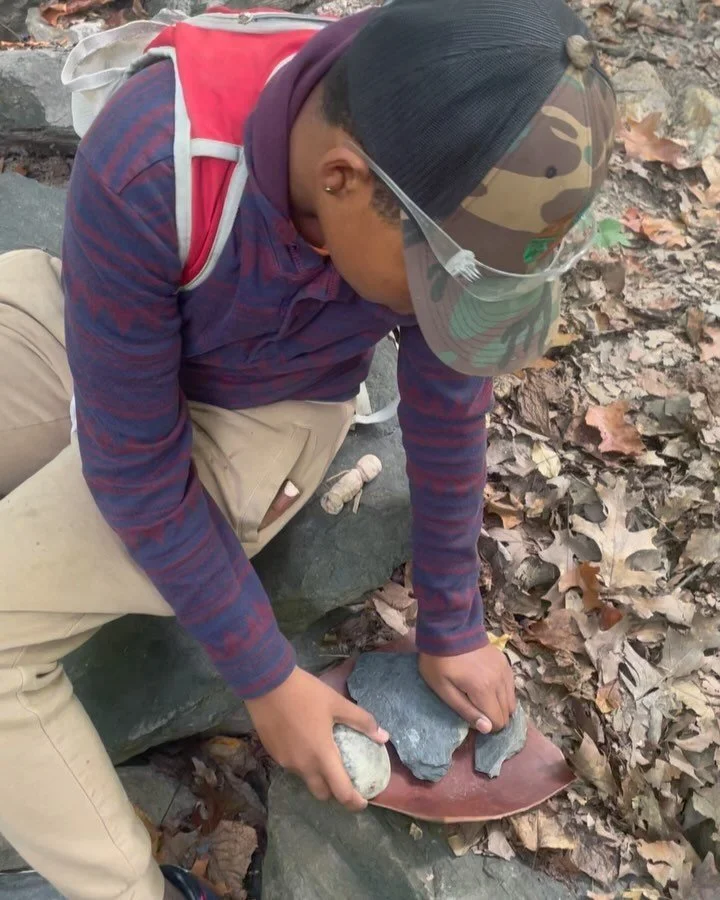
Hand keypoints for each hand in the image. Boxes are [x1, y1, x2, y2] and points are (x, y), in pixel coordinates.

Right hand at [246, 667, 387, 810]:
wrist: (267, 683)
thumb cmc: (306, 693)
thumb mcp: (337, 703)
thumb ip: (362, 721)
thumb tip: (384, 737)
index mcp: (322, 756)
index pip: (341, 792)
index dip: (354, 802)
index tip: (363, 801)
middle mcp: (303, 766)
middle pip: (322, 793)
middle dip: (335, 792)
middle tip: (344, 779)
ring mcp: (285, 761)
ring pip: (305, 778)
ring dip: (317, 775)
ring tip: (324, 755)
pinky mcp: (272, 753)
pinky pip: (292, 765)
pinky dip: (302, 761)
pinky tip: (304, 742)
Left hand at [419, 645, 515, 733]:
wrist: (448, 629)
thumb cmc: (439, 661)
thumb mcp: (443, 689)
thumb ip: (466, 710)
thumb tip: (487, 729)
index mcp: (484, 689)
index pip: (497, 722)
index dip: (486, 726)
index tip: (472, 718)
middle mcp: (500, 681)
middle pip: (507, 713)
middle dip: (494, 717)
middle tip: (476, 709)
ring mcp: (504, 670)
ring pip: (512, 700)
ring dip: (499, 705)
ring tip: (481, 699)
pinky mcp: (505, 662)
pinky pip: (511, 686)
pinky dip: (502, 692)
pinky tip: (488, 687)